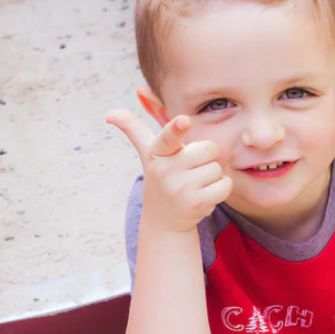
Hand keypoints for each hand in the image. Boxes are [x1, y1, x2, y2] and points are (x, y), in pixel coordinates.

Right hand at [106, 110, 232, 231]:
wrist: (163, 220)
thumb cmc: (160, 178)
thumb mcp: (148, 153)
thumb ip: (133, 129)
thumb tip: (110, 113)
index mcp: (157, 152)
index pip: (167, 137)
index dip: (176, 128)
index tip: (183, 120)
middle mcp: (166, 170)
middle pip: (209, 149)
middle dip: (206, 158)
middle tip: (192, 169)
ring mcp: (181, 188)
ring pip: (217, 168)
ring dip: (213, 176)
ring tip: (195, 184)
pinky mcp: (196, 203)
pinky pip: (224, 185)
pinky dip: (220, 189)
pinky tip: (204, 194)